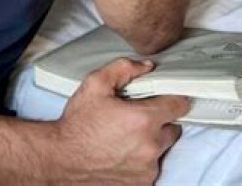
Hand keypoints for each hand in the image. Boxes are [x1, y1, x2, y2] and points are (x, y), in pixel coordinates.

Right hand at [55, 58, 189, 184]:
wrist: (62, 159)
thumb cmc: (78, 124)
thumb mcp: (95, 84)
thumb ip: (123, 68)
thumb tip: (146, 67)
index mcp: (143, 119)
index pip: (179, 105)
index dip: (173, 97)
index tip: (165, 96)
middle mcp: (151, 146)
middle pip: (172, 127)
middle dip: (159, 119)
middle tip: (136, 115)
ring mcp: (148, 168)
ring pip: (162, 147)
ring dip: (151, 140)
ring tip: (125, 134)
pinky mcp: (142, 183)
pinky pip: (151, 166)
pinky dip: (142, 158)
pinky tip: (122, 150)